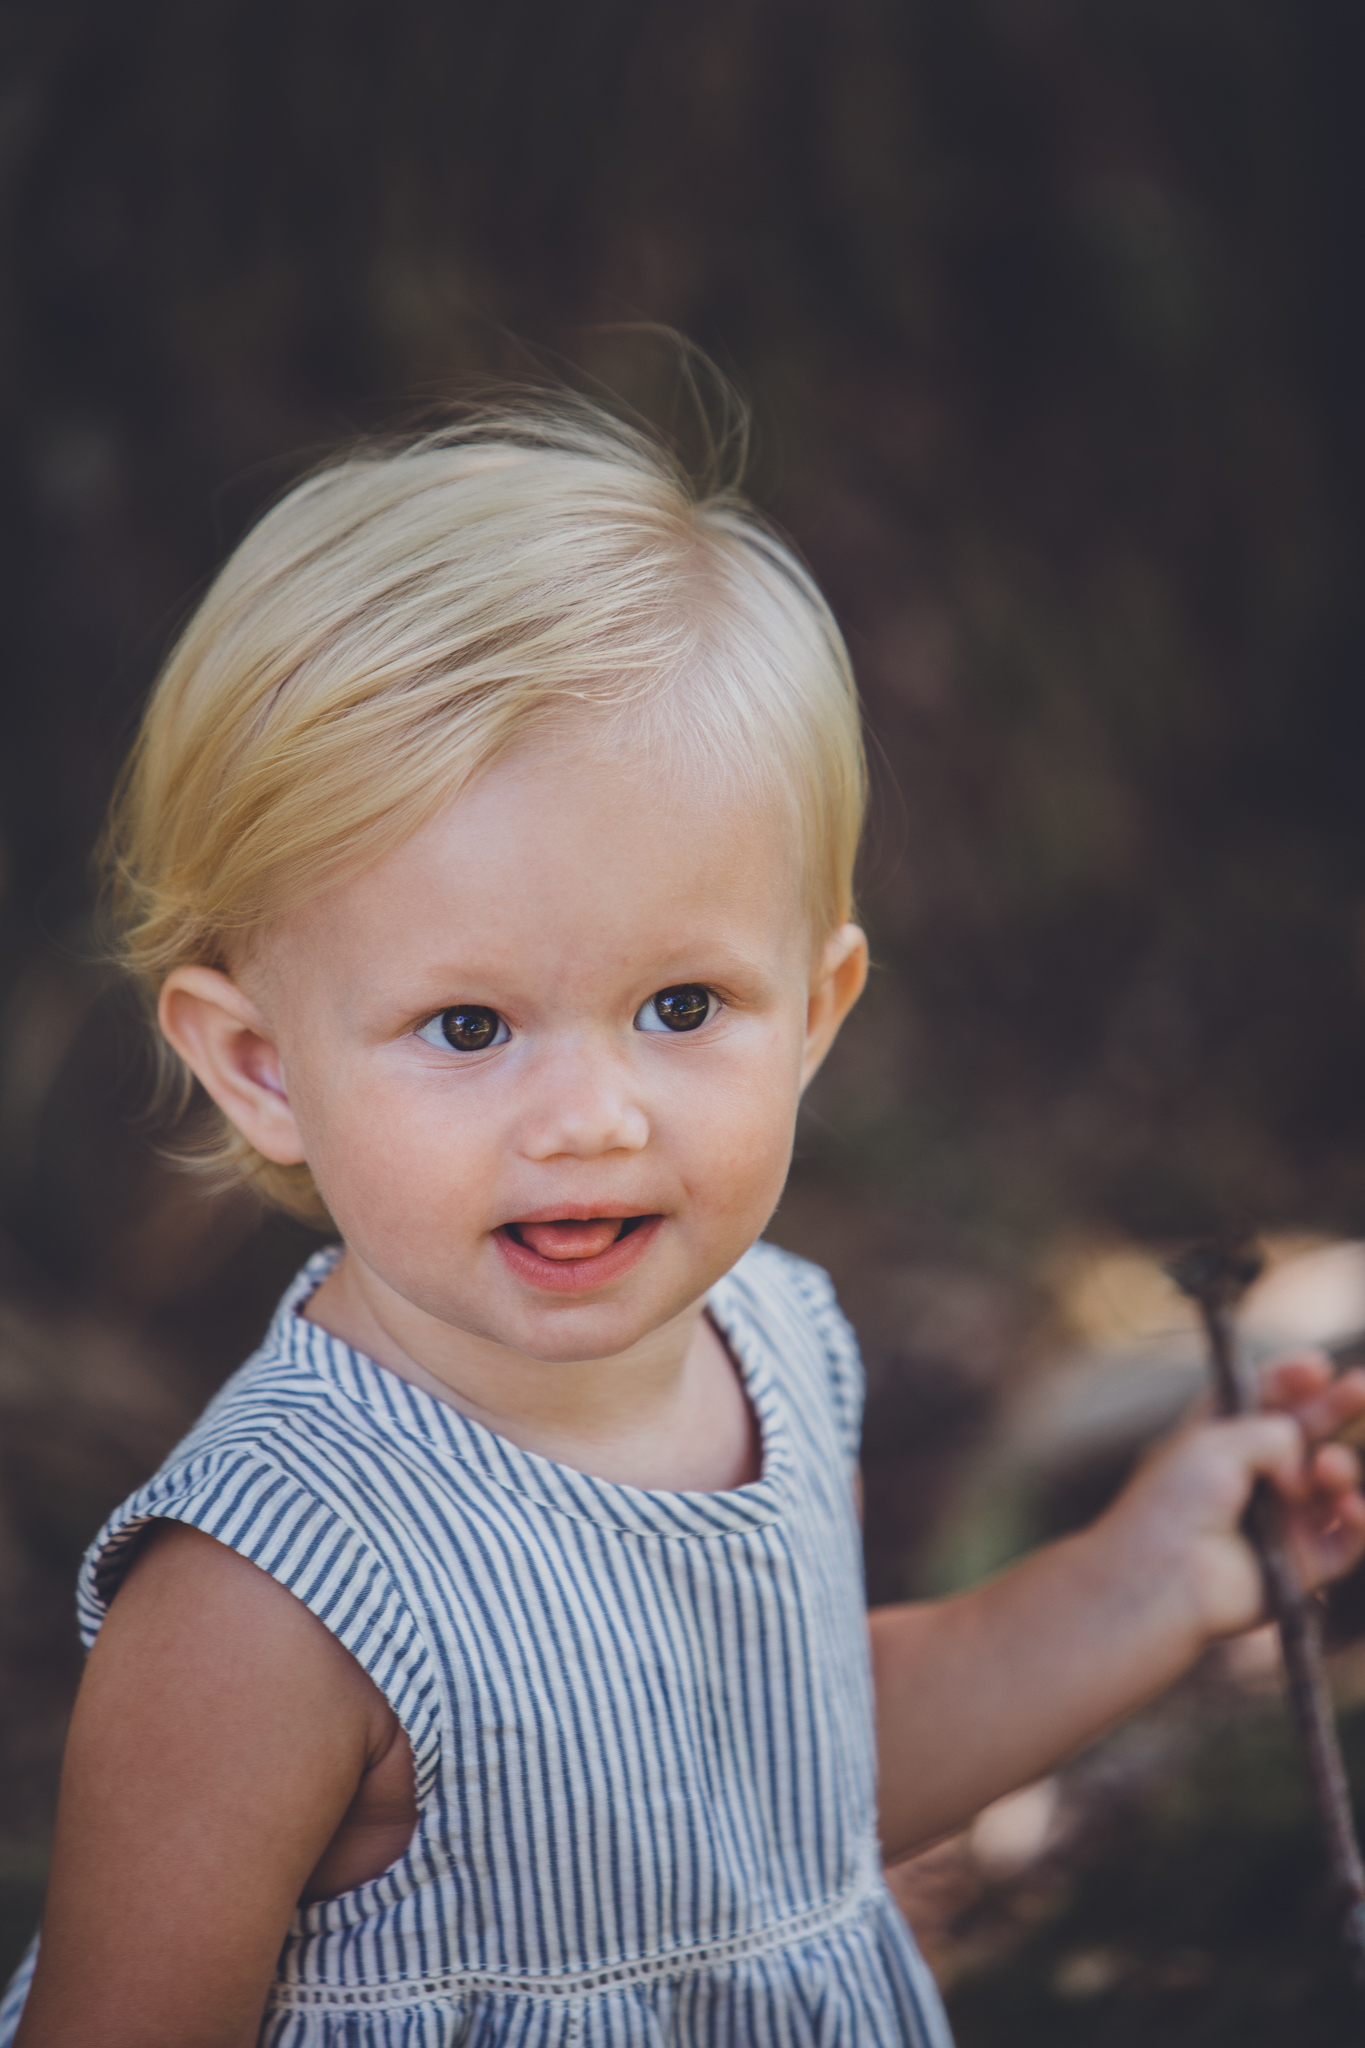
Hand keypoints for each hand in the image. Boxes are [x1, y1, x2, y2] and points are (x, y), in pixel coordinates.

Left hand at [1100, 1356, 1364, 1646]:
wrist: (1166, 1577)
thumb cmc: (1175, 1503)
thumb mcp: (1217, 1440)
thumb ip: (1275, 1431)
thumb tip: (1309, 1459)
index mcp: (1215, 1440)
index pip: (1260, 1400)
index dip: (1289, 1380)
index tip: (1316, 1365)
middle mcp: (1249, 1478)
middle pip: (1304, 1433)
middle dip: (1334, 1407)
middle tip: (1360, 1388)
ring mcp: (1279, 1521)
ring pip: (1331, 1483)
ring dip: (1340, 1466)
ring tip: (1328, 1467)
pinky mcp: (1303, 1564)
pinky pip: (1347, 1538)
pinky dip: (1358, 1520)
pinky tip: (1350, 1507)